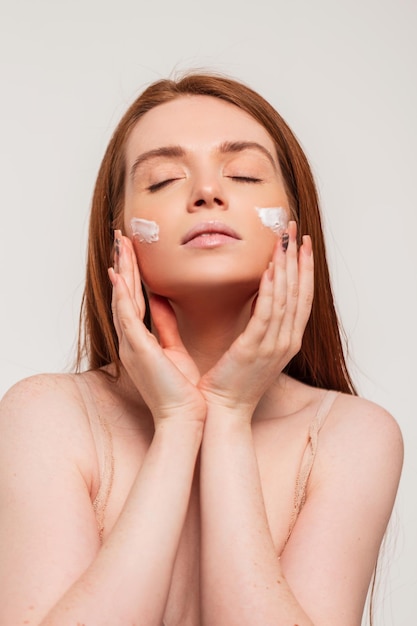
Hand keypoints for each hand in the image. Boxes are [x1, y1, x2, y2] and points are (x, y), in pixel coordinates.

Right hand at [108, 232, 205, 425]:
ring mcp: (132, 345)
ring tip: (119, 246)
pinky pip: (128, 317)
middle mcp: (131, 340)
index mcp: (140, 340)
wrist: (184, 418)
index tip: (131, 250)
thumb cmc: (181, 389)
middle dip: (122, 265)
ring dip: (120, 272)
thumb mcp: (173, 349)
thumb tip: (161, 300)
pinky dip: (122, 296)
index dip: (131, 273)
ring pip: (122, 300)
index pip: (133, 299)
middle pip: (124, 295)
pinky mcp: (139, 350)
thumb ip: (165, 324)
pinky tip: (118, 276)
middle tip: (120, 238)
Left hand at [198, 222, 313, 416]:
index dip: (304, 270)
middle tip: (295, 230)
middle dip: (299, 259)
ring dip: (287, 266)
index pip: (302, 298)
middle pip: (300, 293)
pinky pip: (266, 313)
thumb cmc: (233, 382)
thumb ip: (257, 322)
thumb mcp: (252, 348)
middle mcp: (286, 342)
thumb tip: (255, 295)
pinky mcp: (255, 348)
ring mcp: (274, 346)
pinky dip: (270, 290)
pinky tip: (270, 269)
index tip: (303, 245)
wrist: (224, 411)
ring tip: (284, 240)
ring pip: (286, 298)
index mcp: (287, 341)